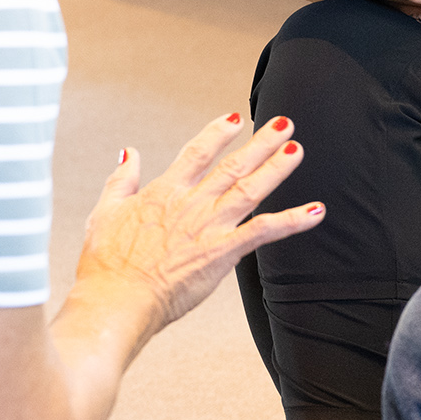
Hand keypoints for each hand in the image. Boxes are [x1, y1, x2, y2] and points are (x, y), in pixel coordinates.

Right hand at [74, 112, 322, 330]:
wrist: (115, 300)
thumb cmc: (105, 264)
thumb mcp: (105, 212)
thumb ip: (121, 180)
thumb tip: (130, 152)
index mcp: (163, 192)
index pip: (196, 153)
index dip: (217, 133)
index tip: (235, 119)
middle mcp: (190, 204)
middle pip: (232, 166)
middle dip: (260, 143)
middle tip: (285, 124)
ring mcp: (208, 227)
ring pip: (250, 190)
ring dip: (276, 169)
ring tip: (297, 150)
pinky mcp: (221, 253)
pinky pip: (263, 232)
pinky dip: (291, 221)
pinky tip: (315, 211)